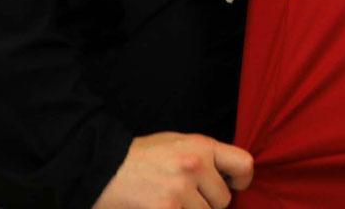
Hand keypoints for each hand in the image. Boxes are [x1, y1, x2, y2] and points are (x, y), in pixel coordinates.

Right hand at [94, 132, 253, 208]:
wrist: (101, 168)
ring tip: (170, 201)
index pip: (244, 164)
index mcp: (200, 146)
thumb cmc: (139, 157)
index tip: (234, 185)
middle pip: (223, 200)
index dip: (242, 179)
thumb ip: (204, 156)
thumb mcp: (176, 143)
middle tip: (186, 196)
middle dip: (208, 203)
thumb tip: (229, 175)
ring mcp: (180, 191)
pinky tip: (161, 207)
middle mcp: (194, 166)